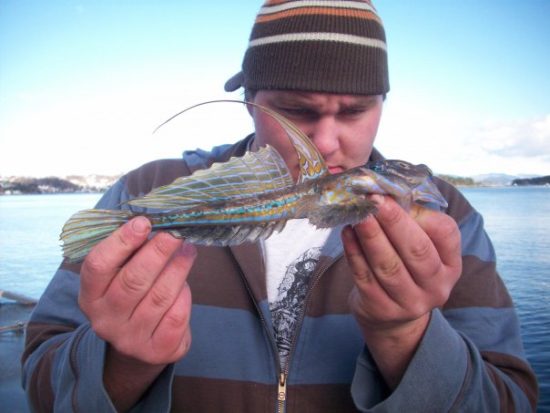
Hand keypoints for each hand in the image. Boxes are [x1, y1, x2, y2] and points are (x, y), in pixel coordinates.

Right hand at [78, 216, 195, 410]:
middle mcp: (105, 320)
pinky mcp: (157, 350)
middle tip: (175, 234)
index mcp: (90, 296)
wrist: (141, 346)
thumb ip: (131, 253)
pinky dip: (184, 296)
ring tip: (188, 250)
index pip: (98, 266)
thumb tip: (154, 222)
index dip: (121, 242)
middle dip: (157, 252)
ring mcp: (130, 339)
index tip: (143, 222)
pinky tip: (186, 283)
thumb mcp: (121, 277)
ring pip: (159, 297)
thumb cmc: (133, 297)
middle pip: (133, 281)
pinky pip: (176, 316)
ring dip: (178, 269)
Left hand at [341, 195, 460, 386]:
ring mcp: (409, 302)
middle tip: (374, 200)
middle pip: (417, 251)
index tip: (393, 196)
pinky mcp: (381, 309)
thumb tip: (386, 192)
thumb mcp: (420, 246)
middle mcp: (436, 286)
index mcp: (450, 265)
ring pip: (388, 265)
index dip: (420, 214)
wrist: (392, 316)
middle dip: (393, 222)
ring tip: (358, 215)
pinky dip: (354, 253)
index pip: (445, 234)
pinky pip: (365, 277)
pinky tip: (347, 234)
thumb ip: (411, 220)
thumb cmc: (405, 267)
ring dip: (371, 236)